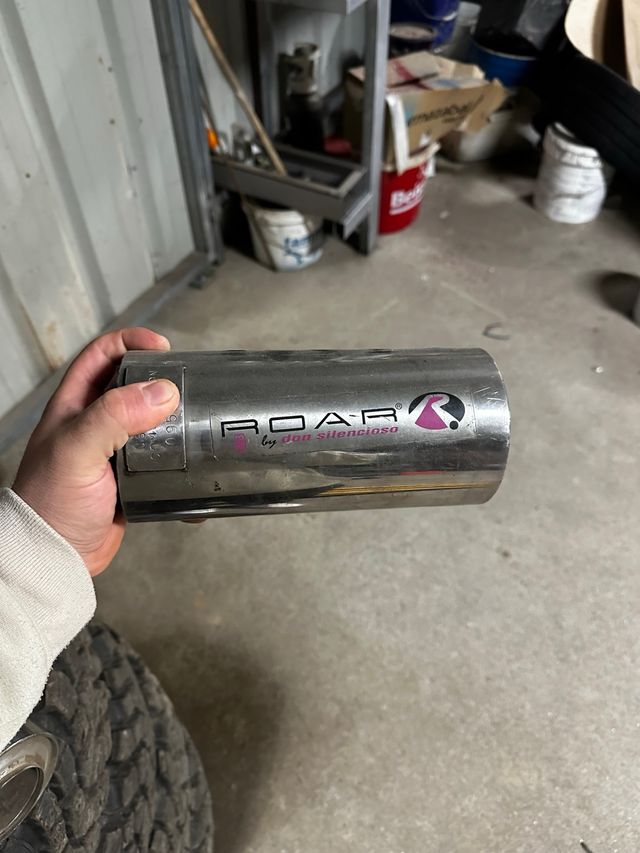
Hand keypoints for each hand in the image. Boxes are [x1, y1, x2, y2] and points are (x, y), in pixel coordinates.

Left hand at [13, 328, 179, 575]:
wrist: (53, 558)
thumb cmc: (51, 501)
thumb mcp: (77, 450)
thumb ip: (114, 416)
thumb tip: (163, 392)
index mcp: (76, 405)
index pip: (103, 355)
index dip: (133, 342)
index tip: (165, 348)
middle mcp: (96, 423)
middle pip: (136, 386)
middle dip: (164, 380)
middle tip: (191, 384)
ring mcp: (115, 453)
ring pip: (154, 425)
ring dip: (179, 423)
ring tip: (203, 423)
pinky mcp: (133, 481)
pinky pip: (164, 465)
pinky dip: (183, 467)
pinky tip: (198, 475)